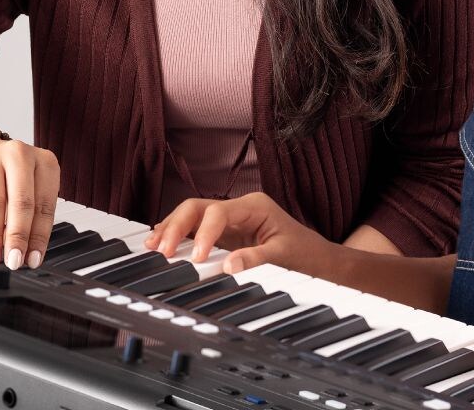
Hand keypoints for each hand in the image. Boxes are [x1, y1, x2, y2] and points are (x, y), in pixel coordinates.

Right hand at [0, 136, 58, 268]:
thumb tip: (24, 252)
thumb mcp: (25, 188)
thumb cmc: (4, 173)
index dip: (39, 236)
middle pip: (21, 202)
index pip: (44, 205)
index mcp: (44, 161)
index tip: (33, 259)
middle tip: (14, 260)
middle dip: (17, 237)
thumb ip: (28, 216)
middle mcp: (18, 155)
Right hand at [147, 192, 317, 266]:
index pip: (217, 212)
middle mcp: (239, 208)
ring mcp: (231, 219)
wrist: (320, 260)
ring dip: (171, 228)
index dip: (202, 233)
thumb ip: (255, 259)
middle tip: (161, 249)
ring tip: (152, 245)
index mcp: (254, 206)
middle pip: (197, 207)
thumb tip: (227, 267)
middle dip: (176, 226)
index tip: (195, 257)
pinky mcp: (226, 232)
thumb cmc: (306, 255)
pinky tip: (162, 243)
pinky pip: (196, 228)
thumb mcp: (284, 257)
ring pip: (192, 215)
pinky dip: (179, 235)